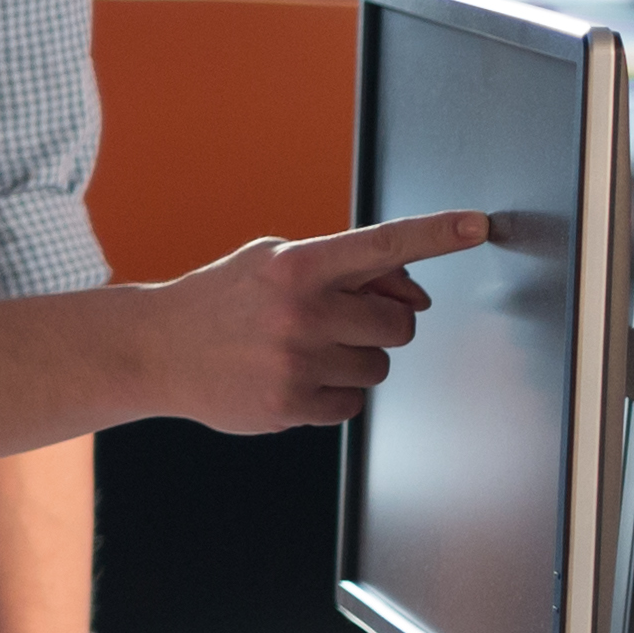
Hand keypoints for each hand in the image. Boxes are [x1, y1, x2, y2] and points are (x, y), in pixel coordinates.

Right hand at [138, 212, 490, 429]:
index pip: (382, 244)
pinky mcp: (289, 406)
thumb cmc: (226, 299)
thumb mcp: (275, 261)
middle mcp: (300, 312)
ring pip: (378, 368)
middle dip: (382, 323)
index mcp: (297, 265)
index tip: (478, 225)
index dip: (436, 233)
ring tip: (301, 350)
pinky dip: (331, 393)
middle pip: (399, 325)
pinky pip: (351, 404)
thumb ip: (346, 270)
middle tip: (341, 321)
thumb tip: (415, 295)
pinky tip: (289, 377)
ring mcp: (295, 363)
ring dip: (353, 359)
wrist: (155, 348)